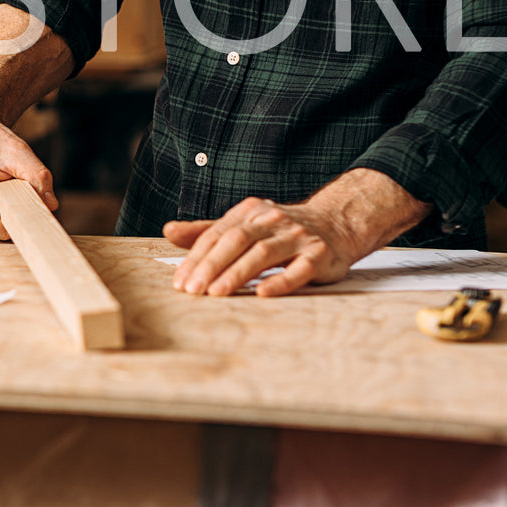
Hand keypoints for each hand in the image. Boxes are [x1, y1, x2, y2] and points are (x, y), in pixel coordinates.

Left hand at [164, 167, 429, 296]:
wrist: (337, 223)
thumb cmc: (281, 230)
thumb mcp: (244, 225)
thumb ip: (207, 231)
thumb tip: (169, 231)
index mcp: (249, 212)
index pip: (216, 235)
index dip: (196, 257)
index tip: (180, 281)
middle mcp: (271, 220)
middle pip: (236, 240)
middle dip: (211, 266)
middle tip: (192, 290)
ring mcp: (296, 237)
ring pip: (262, 253)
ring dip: (237, 273)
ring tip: (216, 293)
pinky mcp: (318, 255)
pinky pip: (298, 270)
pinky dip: (280, 282)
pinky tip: (262, 293)